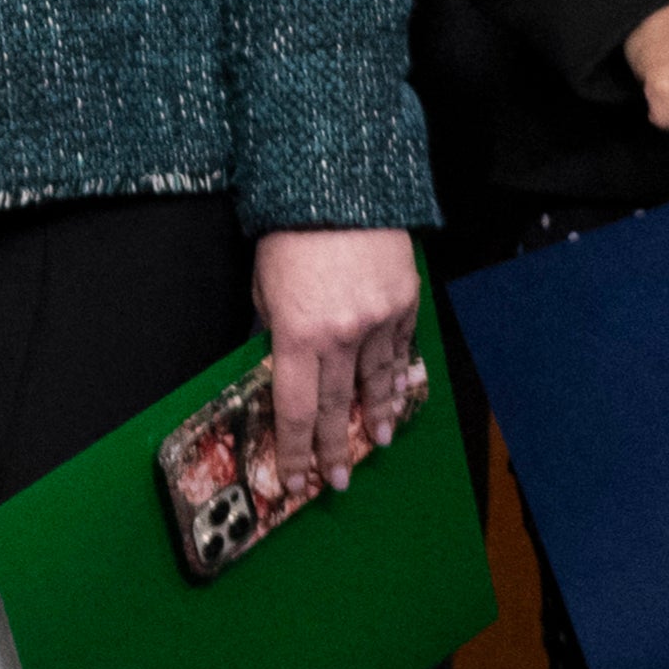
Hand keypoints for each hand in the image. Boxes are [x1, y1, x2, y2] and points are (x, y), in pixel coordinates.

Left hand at [249, 226, 426, 486]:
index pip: (293, 409)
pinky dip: (397, 378)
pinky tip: (396, 396)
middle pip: (334, 406)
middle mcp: (340, 336)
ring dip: (373, 418)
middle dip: (333, 448)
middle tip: (336, 481)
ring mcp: (377, 321)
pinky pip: (400, 352)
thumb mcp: (263, 286)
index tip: (296, 479)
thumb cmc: (289, 233)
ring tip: (373, 444)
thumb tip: (280, 364)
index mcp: (296, 334)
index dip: (294, 450)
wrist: (338, 186)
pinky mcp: (404, 304)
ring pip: (375, 384)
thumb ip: (274, 329)